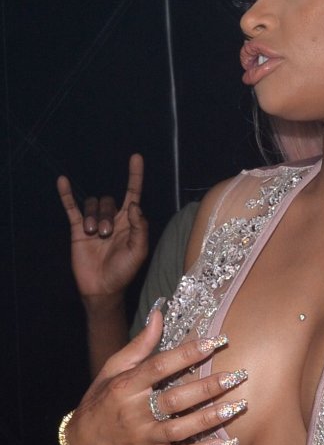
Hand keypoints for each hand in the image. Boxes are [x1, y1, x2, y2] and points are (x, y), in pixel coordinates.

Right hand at [59, 154, 148, 300]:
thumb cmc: (124, 271)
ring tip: (94, 235)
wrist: (102, 287)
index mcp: (130, 223)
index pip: (133, 194)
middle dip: (107, 215)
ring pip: (93, 204)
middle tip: (106, 235)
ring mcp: (94, 223)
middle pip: (110, 201)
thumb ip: (140, 227)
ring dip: (93, 218)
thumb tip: (135, 205)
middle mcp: (113, 219)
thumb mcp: (139, 251)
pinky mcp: (77, 228)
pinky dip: (67, 194)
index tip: (136, 157)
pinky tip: (63, 181)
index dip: (135, 176)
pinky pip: (71, 207)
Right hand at [63, 306, 248, 444]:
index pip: (158, 367)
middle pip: (174, 399)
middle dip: (207, 388)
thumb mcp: (112, 370)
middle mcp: (134, 412)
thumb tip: (158, 315)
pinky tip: (227, 444)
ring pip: (180, 429)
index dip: (187, 354)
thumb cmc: (101, 401)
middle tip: (238, 376)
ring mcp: (144, 437)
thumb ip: (138, 345)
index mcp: (125, 387)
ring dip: (210, 419)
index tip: (215, 343)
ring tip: (238, 406)